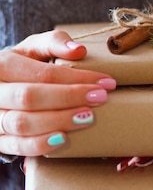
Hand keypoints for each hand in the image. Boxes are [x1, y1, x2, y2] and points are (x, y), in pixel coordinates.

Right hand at [0, 30, 115, 158]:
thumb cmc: (21, 66)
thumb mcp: (33, 48)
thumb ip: (55, 43)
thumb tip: (80, 50)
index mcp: (2, 64)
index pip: (42, 73)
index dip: (76, 79)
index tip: (105, 82)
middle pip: (30, 97)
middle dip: (69, 98)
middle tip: (100, 98)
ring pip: (21, 123)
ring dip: (58, 121)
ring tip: (87, 118)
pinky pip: (15, 146)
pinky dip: (40, 145)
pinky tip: (64, 139)